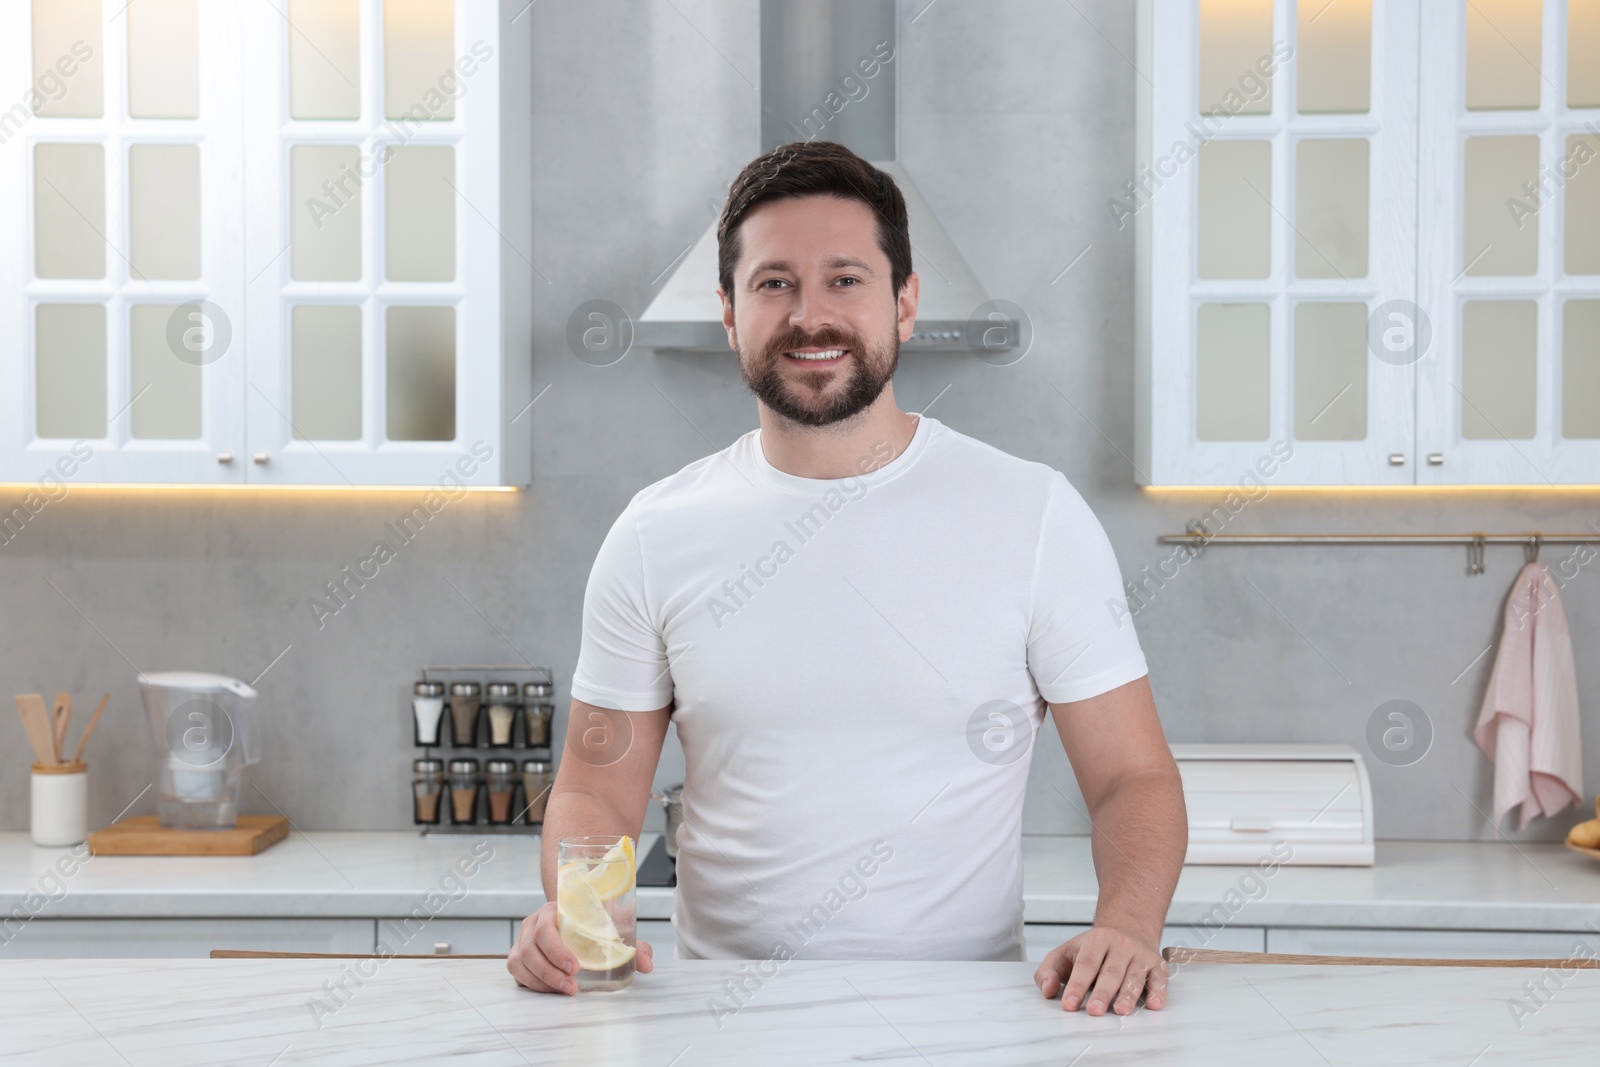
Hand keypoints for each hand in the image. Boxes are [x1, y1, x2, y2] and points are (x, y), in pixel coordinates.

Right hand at [506, 901, 654, 993]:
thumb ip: (632, 945)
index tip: (576, 967)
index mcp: (553, 910)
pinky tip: (552, 989)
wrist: (572, 917)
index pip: (546, 928)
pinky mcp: (519, 958)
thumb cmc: (591, 923)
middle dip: (551, 971)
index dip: (557, 949)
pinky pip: (518, 974)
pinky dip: (534, 984)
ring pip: (521, 962)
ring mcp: (522, 941)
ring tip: (565, 990)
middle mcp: (532, 924)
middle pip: (531, 948)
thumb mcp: (610, 928)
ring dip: (542, 980)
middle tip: (572, 986)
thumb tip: (648, 964)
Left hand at [1033, 925, 1166, 1014]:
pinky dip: (1158, 991)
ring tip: (1121, 1011)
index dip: (1077, 984)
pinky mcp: (1157, 965)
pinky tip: (1154, 1004)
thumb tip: (1048, 990)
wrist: (1128, 929)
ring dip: (1128, 994)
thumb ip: (1049, 971)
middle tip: (1094, 1011)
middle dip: (1102, 992)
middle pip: (1111, 972)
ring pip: (1135, 976)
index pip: (1086, 964)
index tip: (1069, 1004)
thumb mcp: (1066, 954)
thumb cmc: (1093, 950)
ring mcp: (1140, 955)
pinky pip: (1159, 979)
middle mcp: (1120, 945)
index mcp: (1096, 941)